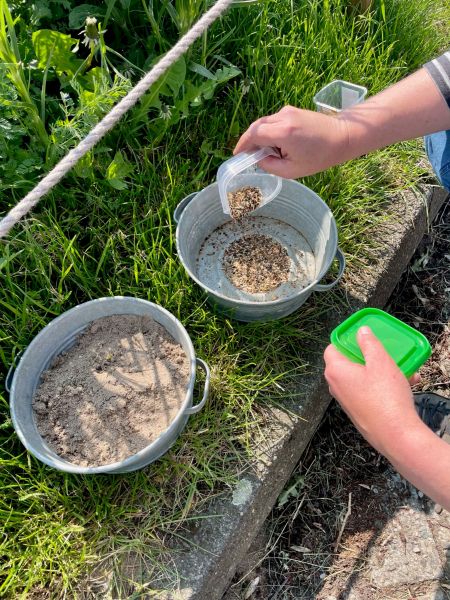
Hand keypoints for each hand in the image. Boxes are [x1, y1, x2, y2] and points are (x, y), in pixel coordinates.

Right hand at [234, 106, 348, 178]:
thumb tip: (259, 159)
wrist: (343, 136)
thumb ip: (271, 166)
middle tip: (249, 156)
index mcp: (283, 132)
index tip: (238, 155)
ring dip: (261, 137)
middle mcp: (283, 117)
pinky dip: (269, 132)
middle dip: (249, 141)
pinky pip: (273, 121)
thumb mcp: (293, 170)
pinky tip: (277, 144)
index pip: (253, 135)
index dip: (242, 145)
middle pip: (256, 127)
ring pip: (264, 123)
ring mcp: (288, 111)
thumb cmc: (321, 157)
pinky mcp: (292, 110)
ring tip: (268, 153)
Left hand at [323, 326, 420, 456]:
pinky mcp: (358, 411)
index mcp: (336, 371)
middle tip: (386, 353)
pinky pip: (368, 392)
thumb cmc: (385, 398)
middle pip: (349, 362)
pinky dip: (383, 386)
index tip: (361, 337)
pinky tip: (406, 384)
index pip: (332, 348)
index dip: (346, 340)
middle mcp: (336, 386)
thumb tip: (361, 331)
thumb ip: (369, 343)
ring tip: (404, 369)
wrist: (395, 435)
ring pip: (362, 377)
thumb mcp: (380, 361)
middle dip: (370, 356)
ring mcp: (346, 401)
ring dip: (382, 371)